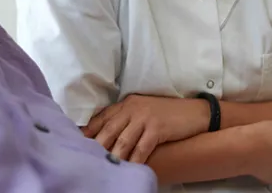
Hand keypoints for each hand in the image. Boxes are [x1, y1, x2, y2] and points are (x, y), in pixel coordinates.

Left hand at [82, 94, 209, 163]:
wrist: (195, 112)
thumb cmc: (166, 113)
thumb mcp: (142, 110)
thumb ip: (125, 119)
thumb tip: (106, 136)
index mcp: (126, 103)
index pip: (102, 117)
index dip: (89, 131)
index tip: (76, 142)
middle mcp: (132, 109)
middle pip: (109, 130)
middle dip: (97, 146)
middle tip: (86, 159)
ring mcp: (145, 118)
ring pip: (123, 141)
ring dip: (113, 156)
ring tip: (104, 168)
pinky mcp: (157, 128)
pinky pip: (142, 148)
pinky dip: (134, 160)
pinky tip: (129, 168)